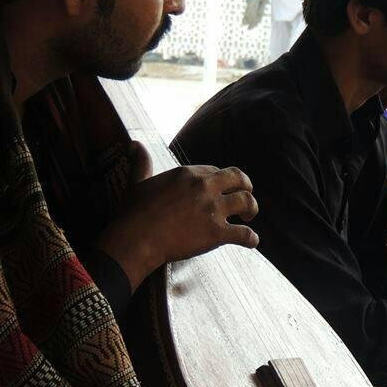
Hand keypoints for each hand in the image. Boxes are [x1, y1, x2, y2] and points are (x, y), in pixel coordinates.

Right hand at [96, 145, 258, 291]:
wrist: (137, 239)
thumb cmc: (135, 212)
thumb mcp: (137, 182)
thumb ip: (141, 163)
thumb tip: (134, 144)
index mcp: (188, 173)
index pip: (216, 171)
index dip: (222, 181)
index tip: (221, 189)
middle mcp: (204, 187)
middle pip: (239, 178)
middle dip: (246, 186)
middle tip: (246, 197)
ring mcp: (212, 209)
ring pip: (247, 202)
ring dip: (252, 209)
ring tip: (248, 218)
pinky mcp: (217, 232)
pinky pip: (244, 234)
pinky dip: (251, 238)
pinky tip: (251, 242)